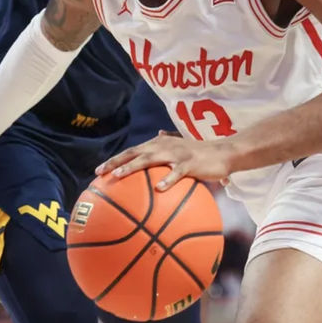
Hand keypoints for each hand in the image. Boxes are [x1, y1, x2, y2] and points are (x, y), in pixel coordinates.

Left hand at [95, 130, 232, 190]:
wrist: (223, 152)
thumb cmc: (200, 153)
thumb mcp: (181, 146)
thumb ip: (168, 140)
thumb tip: (158, 133)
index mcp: (159, 145)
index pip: (131, 151)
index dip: (114, 159)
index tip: (98, 171)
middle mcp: (164, 146)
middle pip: (134, 153)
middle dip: (115, 162)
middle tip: (99, 173)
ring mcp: (176, 154)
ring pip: (150, 159)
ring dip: (133, 166)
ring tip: (119, 175)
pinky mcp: (190, 163)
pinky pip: (176, 172)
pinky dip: (167, 179)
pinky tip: (159, 189)